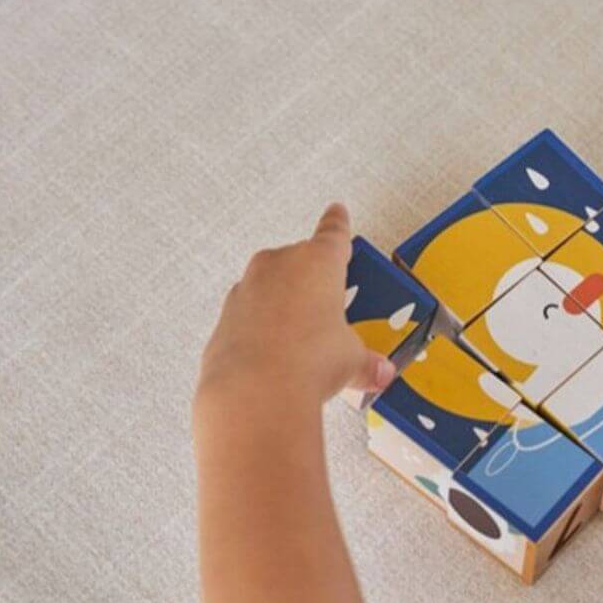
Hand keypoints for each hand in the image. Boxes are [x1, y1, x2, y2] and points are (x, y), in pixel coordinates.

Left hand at [194, 203, 395, 418]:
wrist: (255, 391)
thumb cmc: (307, 361)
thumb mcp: (351, 361)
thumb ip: (365, 362)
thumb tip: (378, 373)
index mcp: (319, 262)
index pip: (333, 234)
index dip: (338, 223)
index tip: (336, 211)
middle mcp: (279, 265)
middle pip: (300, 262)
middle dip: (313, 283)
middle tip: (329, 311)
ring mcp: (247, 288)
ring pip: (271, 289)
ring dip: (285, 308)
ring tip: (303, 344)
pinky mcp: (225, 316)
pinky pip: (250, 316)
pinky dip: (261, 330)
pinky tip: (276, 357)